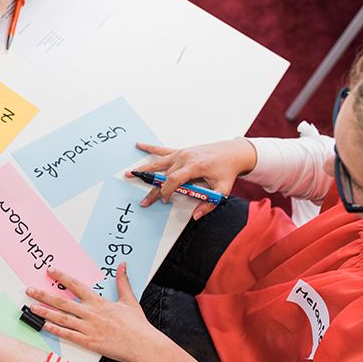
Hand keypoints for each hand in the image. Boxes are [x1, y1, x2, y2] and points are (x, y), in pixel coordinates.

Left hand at [25, 264, 165, 361]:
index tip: (50, 271)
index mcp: (99, 302)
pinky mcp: (89, 342)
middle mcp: (90, 313)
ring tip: (32, 307)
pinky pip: (69, 335)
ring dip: (45, 312)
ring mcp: (88, 328)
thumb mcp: (129, 300)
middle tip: (30, 290)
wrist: (143, 345)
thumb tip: (122, 265)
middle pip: (63, 302)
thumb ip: (122, 282)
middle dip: (44, 295)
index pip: (76, 286)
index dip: (62, 277)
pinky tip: (45, 325)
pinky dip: (56, 330)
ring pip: (62, 318)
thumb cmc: (137, 325)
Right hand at [129, 139, 256, 219]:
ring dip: (144, 169)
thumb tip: (196, 216)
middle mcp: (185, 158)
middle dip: (153, 189)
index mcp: (195, 166)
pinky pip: (162, 149)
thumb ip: (209, 204)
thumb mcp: (222, 189)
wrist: (232, 152)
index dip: (167, 191)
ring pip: (159, 162)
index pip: (174, 179)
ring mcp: (181, 153)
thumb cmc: (227, 170)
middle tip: (144, 201)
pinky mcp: (181, 151)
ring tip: (130, 173)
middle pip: (163, 175)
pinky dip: (150, 147)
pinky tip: (139, 145)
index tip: (165, 200)